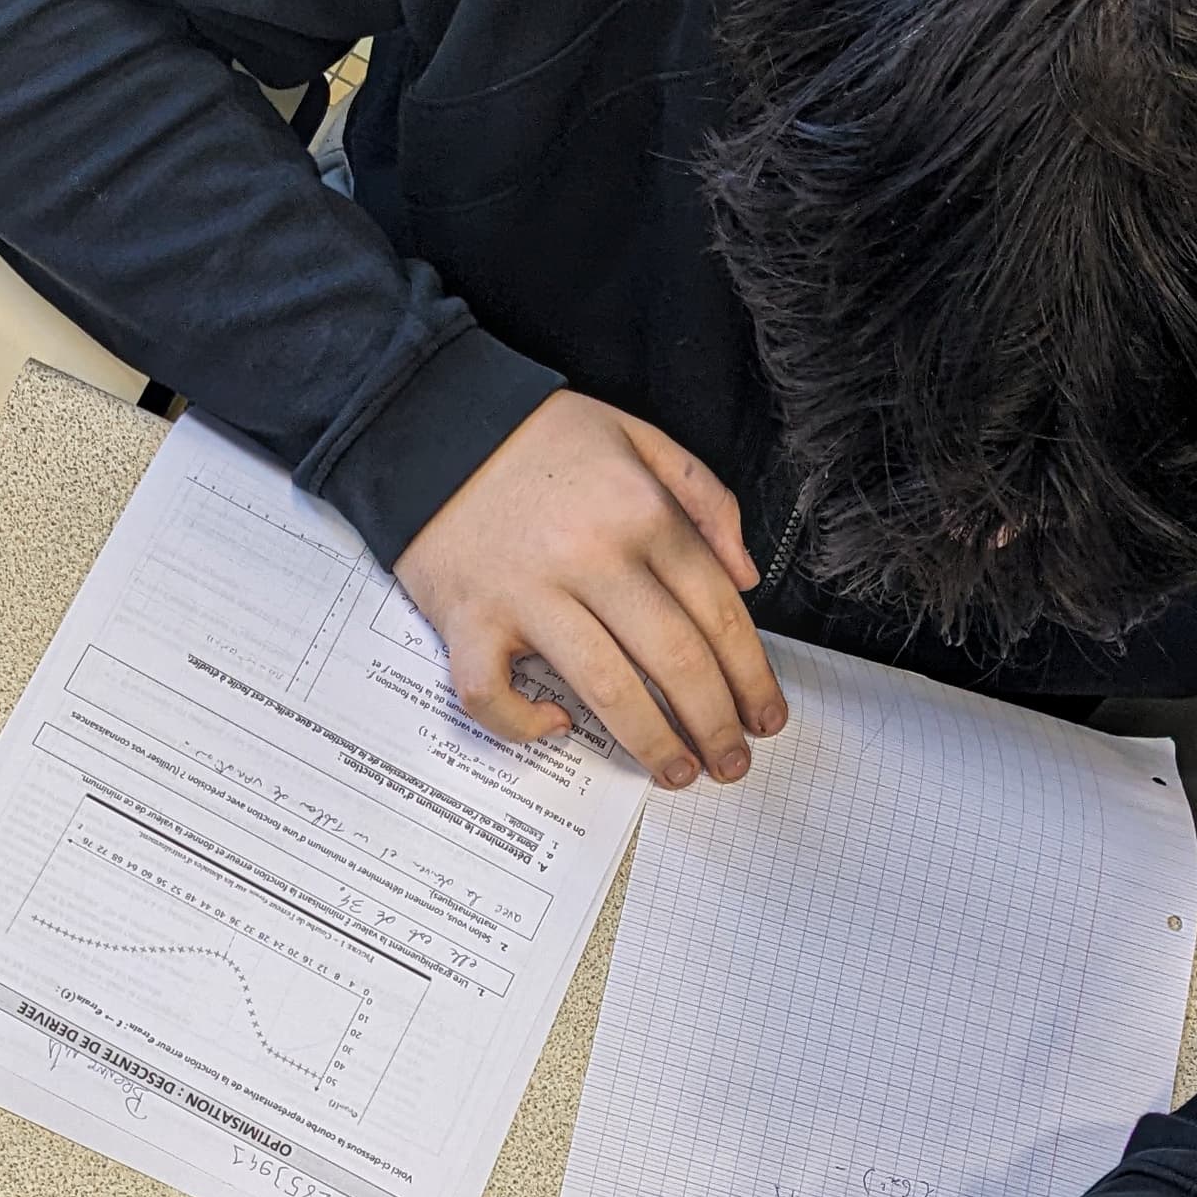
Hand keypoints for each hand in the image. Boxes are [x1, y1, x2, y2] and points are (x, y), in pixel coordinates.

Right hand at [396, 391, 786, 789]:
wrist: (432, 424)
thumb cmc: (536, 437)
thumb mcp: (637, 436)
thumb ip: (703, 497)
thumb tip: (744, 577)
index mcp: (640, 513)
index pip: (717, 612)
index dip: (750, 675)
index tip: (764, 716)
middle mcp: (590, 556)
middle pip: (674, 659)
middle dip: (713, 723)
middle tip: (730, 762)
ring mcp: (526, 593)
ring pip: (605, 688)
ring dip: (650, 741)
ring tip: (676, 772)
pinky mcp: (467, 619)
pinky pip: (492, 693)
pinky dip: (522, 722)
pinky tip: (555, 726)